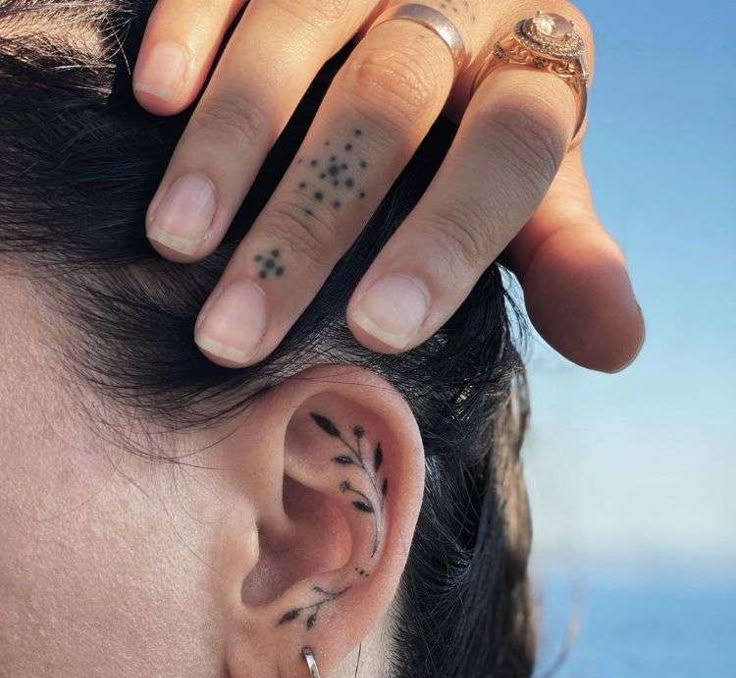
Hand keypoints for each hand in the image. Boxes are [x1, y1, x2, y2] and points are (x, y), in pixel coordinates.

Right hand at [134, 0, 643, 372]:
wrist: (453, 1)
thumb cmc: (482, 130)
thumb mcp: (536, 191)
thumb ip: (565, 256)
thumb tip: (618, 347)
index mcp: (537, 68)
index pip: (510, 150)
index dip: (446, 240)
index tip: (378, 330)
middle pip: (388, 103)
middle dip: (308, 223)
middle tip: (236, 335)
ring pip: (296, 32)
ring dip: (231, 140)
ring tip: (176, 240)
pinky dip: (190, 27)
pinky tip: (152, 102)